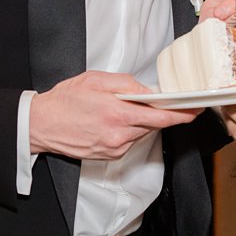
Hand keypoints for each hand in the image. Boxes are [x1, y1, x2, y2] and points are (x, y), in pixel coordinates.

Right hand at [30, 71, 199, 160]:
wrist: (41, 125)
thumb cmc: (64, 101)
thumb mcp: (95, 80)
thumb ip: (125, 84)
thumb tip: (147, 90)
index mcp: (117, 113)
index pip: (160, 117)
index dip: (181, 114)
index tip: (195, 110)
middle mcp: (118, 135)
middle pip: (153, 125)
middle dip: (156, 113)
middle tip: (155, 102)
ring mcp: (114, 148)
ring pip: (141, 133)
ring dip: (138, 121)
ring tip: (118, 110)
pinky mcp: (110, 155)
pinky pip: (129, 141)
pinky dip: (127, 130)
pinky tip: (111, 122)